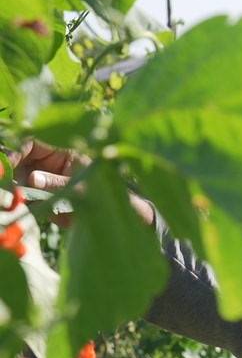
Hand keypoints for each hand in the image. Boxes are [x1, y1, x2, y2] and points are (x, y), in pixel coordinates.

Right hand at [6, 140, 154, 226]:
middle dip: (7, 170)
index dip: (14, 151)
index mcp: (61, 150)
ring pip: (15, 179)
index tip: (7, 164)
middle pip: (16, 160)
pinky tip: (16, 207)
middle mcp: (46, 162)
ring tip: (9, 198)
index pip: (29, 143)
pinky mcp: (38, 198)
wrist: (114, 214)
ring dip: (9, 188)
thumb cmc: (106, 191)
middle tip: (4, 183)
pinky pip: (21, 198)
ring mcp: (40, 179)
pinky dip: (17, 203)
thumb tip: (33, 179)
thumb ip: (58, 182)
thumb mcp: (85, 186)